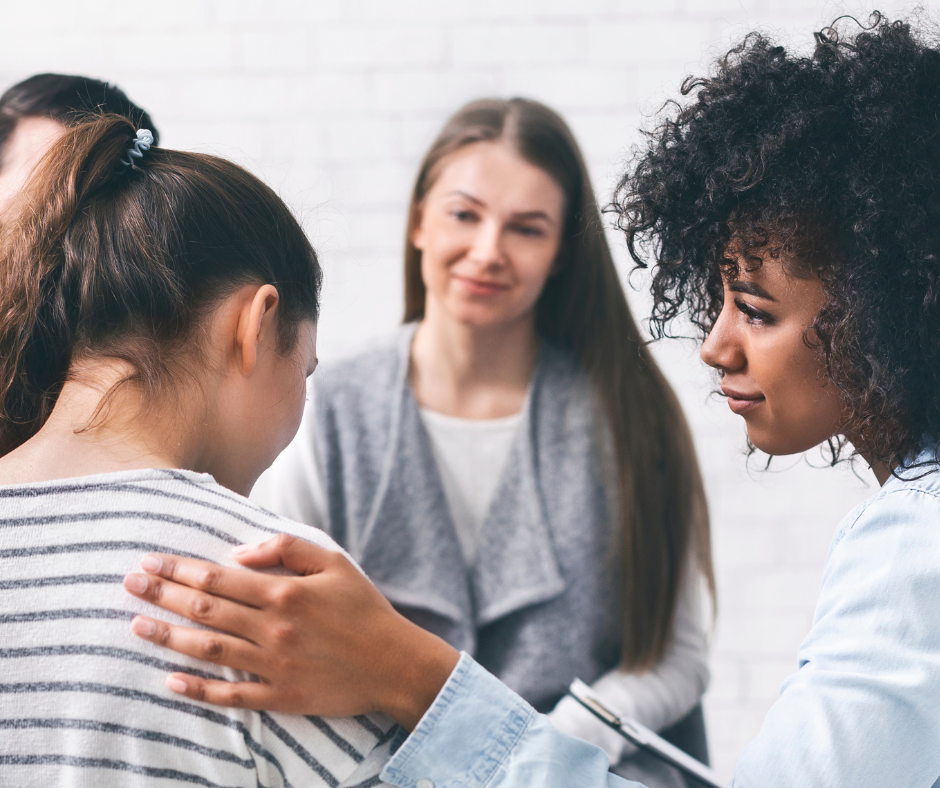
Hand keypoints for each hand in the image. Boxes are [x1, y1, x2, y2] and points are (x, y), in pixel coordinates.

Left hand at [123, 534, 458, 729]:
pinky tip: (170, 680)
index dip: (179, 569)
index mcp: (284, 592)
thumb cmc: (364, 608)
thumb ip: (287, 548)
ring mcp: (273, 665)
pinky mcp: (280, 696)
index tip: (150, 561)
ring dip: (168, 637)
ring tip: (136, 627)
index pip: (218, 579)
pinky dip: (198, 689)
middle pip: (205, 611)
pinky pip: (230, 695)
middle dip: (162, 596)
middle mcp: (272, 629)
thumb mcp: (334, 562)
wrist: (394, 663)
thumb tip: (240, 553)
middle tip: (130, 585)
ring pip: (209, 650)